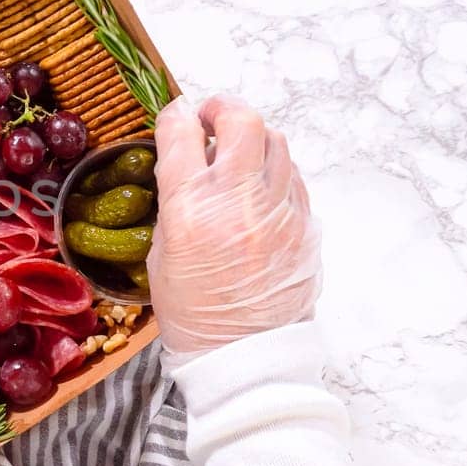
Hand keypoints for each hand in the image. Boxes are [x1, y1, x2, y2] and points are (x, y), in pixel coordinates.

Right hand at [147, 95, 320, 354]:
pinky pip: (292, 177)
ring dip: (253, 137)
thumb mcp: (161, 254)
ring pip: (276, 141)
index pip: (181, 133)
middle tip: (211, 118)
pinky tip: (259, 186)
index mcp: (190, 208)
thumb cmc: (193, 312)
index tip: (176, 115)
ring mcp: (278, 211)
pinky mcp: (305, 225)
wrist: (244, 356)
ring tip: (238, 152)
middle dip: (223, 109)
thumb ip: (176, 202)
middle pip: (242, 121)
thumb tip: (187, 165)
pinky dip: (274, 170)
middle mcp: (238, 200)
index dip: (175, 114)